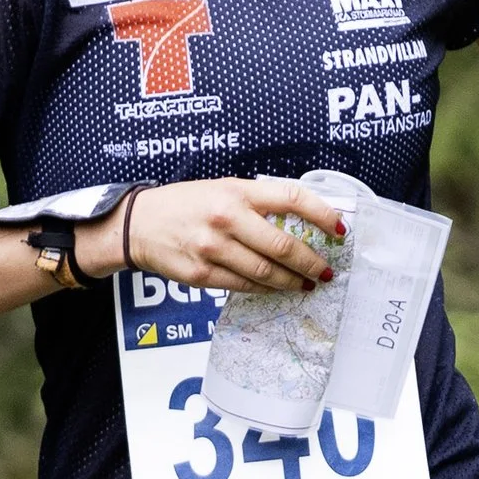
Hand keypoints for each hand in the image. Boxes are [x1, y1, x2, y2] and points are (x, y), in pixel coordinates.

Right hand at [83, 177, 350, 296]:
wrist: (139, 224)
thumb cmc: (185, 204)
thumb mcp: (223, 188)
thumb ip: (258, 202)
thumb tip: (301, 221)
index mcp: (237, 192)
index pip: (292, 199)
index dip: (322, 215)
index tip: (340, 230)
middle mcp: (226, 218)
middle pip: (283, 246)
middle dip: (312, 262)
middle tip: (325, 271)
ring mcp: (212, 249)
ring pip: (266, 273)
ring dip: (292, 282)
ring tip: (305, 284)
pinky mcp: (201, 274)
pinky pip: (244, 286)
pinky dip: (266, 290)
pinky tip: (276, 289)